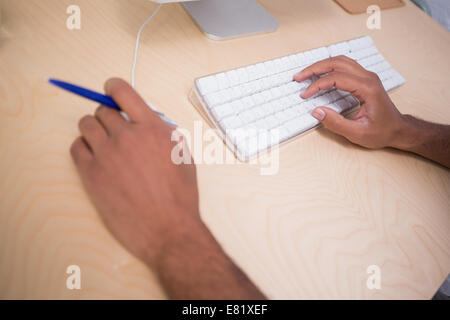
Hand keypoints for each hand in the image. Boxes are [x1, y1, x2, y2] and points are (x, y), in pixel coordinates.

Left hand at [70, 78, 200, 266]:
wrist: (168, 229)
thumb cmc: (180, 196)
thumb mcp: (183, 156)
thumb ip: (165, 134)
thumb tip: (150, 123)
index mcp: (152, 128)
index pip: (123, 92)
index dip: (113, 87)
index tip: (110, 89)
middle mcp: (127, 136)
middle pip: (102, 110)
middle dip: (108, 116)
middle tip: (114, 130)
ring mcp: (106, 154)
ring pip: (85, 125)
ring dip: (93, 129)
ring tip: (103, 144)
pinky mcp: (91, 174)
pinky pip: (76, 148)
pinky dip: (83, 148)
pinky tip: (95, 158)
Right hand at [294, 55, 404, 148]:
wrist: (398, 129)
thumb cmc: (382, 131)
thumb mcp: (358, 133)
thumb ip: (336, 123)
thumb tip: (317, 111)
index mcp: (367, 89)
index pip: (336, 78)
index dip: (317, 85)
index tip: (305, 94)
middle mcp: (368, 78)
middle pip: (337, 63)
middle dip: (315, 68)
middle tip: (299, 77)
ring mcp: (367, 76)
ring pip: (341, 61)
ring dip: (322, 65)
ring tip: (306, 74)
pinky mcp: (365, 79)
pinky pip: (345, 65)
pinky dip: (330, 67)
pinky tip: (321, 74)